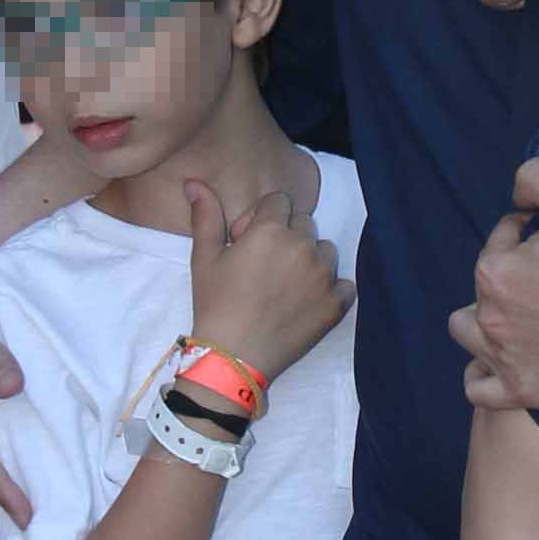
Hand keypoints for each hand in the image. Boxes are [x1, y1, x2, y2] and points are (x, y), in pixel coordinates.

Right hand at [186, 180, 350, 386]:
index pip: (279, 201)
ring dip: (310, 259)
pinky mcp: (335, 304)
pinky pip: (344, 283)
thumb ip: (206, 216)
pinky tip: (307, 302)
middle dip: (287, 236)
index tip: (248, 241)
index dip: (262, 218)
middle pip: (304, 223)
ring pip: (325, 250)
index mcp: (271, 230)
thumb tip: (195, 182)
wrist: (234, 356)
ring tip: (286, 284)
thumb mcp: (204, 258)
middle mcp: (302, 247)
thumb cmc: (215, 305)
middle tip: (266, 266)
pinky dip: (331, 289)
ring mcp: (323, 276)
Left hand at [449, 158, 538, 410]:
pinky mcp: (521, 391)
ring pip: (466, 335)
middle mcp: (488, 317)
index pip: (500, 238)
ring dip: (482, 321)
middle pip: (482, 285)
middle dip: (506, 275)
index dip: (525, 230)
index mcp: (494, 271)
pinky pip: (478, 388)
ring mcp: (503, 358)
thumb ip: (536, 177)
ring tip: (513, 316)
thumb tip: (518, 189)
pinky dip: (482, 374)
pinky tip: (501, 361)